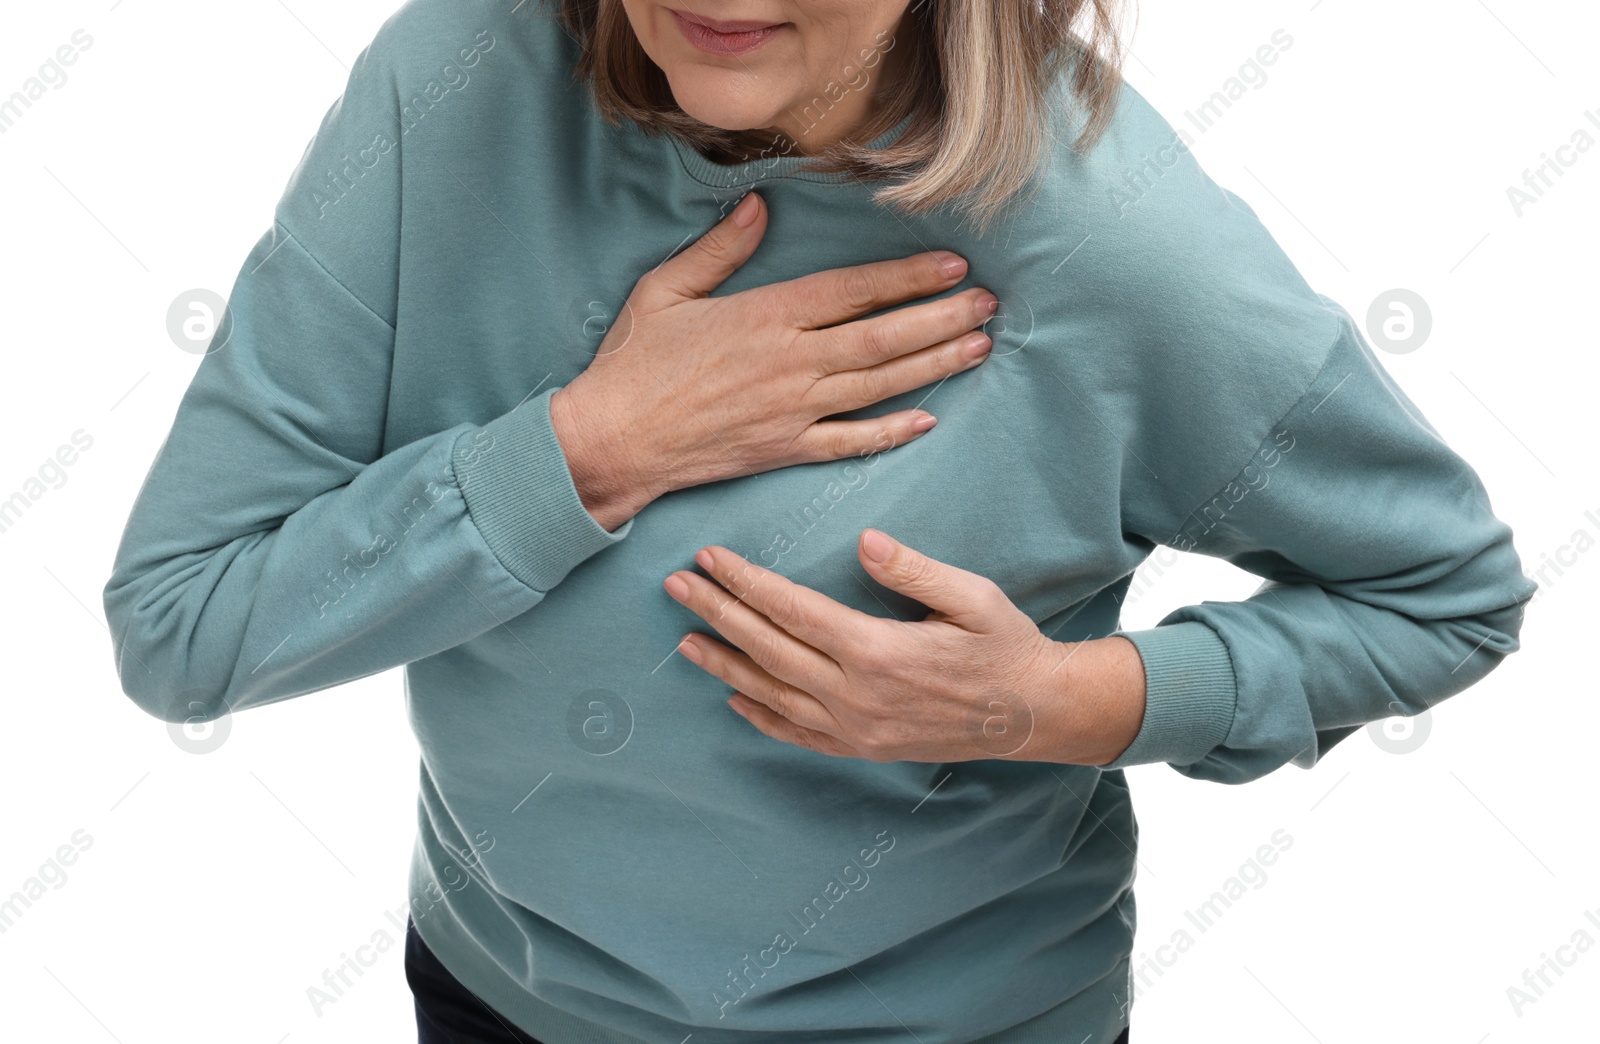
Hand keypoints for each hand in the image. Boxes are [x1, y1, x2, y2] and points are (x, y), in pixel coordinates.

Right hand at [549, 191, 999, 530]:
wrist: (613, 441)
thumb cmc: (634, 363)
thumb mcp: (665, 289)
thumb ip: (719, 249)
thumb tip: (758, 206)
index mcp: (765, 317)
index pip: (853, 292)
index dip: (907, 279)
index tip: (953, 267)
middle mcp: (790, 363)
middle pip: (882, 338)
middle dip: (941, 320)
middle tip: (990, 305)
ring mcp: (792, 411)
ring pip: (879, 386)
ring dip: (934, 367)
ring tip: (978, 348)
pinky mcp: (785, 450)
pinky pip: (849, 442)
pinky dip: (889, 433)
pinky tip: (926, 421)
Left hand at [662, 529, 1147, 764]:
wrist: (1034, 715)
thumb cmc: (1005, 646)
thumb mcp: (971, 597)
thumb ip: (913, 570)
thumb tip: (865, 542)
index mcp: (878, 650)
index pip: (792, 610)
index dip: (746, 582)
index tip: (710, 559)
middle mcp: (856, 695)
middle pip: (768, 649)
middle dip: (717, 614)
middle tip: (676, 587)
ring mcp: (856, 728)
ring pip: (772, 694)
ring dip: (724, 665)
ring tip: (685, 642)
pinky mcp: (863, 748)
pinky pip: (798, 734)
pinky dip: (760, 716)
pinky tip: (734, 696)